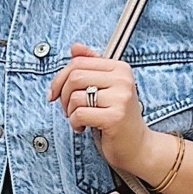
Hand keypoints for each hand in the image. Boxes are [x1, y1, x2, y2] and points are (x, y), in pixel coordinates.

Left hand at [48, 45, 154, 175]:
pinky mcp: (115, 117)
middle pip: (75, 77)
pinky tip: (84, 128)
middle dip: (63, 96)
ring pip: (75, 97)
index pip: (79, 62)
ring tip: (79, 120)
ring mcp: (120, 98)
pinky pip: (80, 114)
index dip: (60, 78)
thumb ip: (91, 66)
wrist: (137, 146)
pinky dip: (75, 124)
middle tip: (68, 109)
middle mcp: (123, 80)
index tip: (55, 93)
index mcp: (120, 68)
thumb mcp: (105, 88)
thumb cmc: (118, 118)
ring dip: (70, 112)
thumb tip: (75, 47)